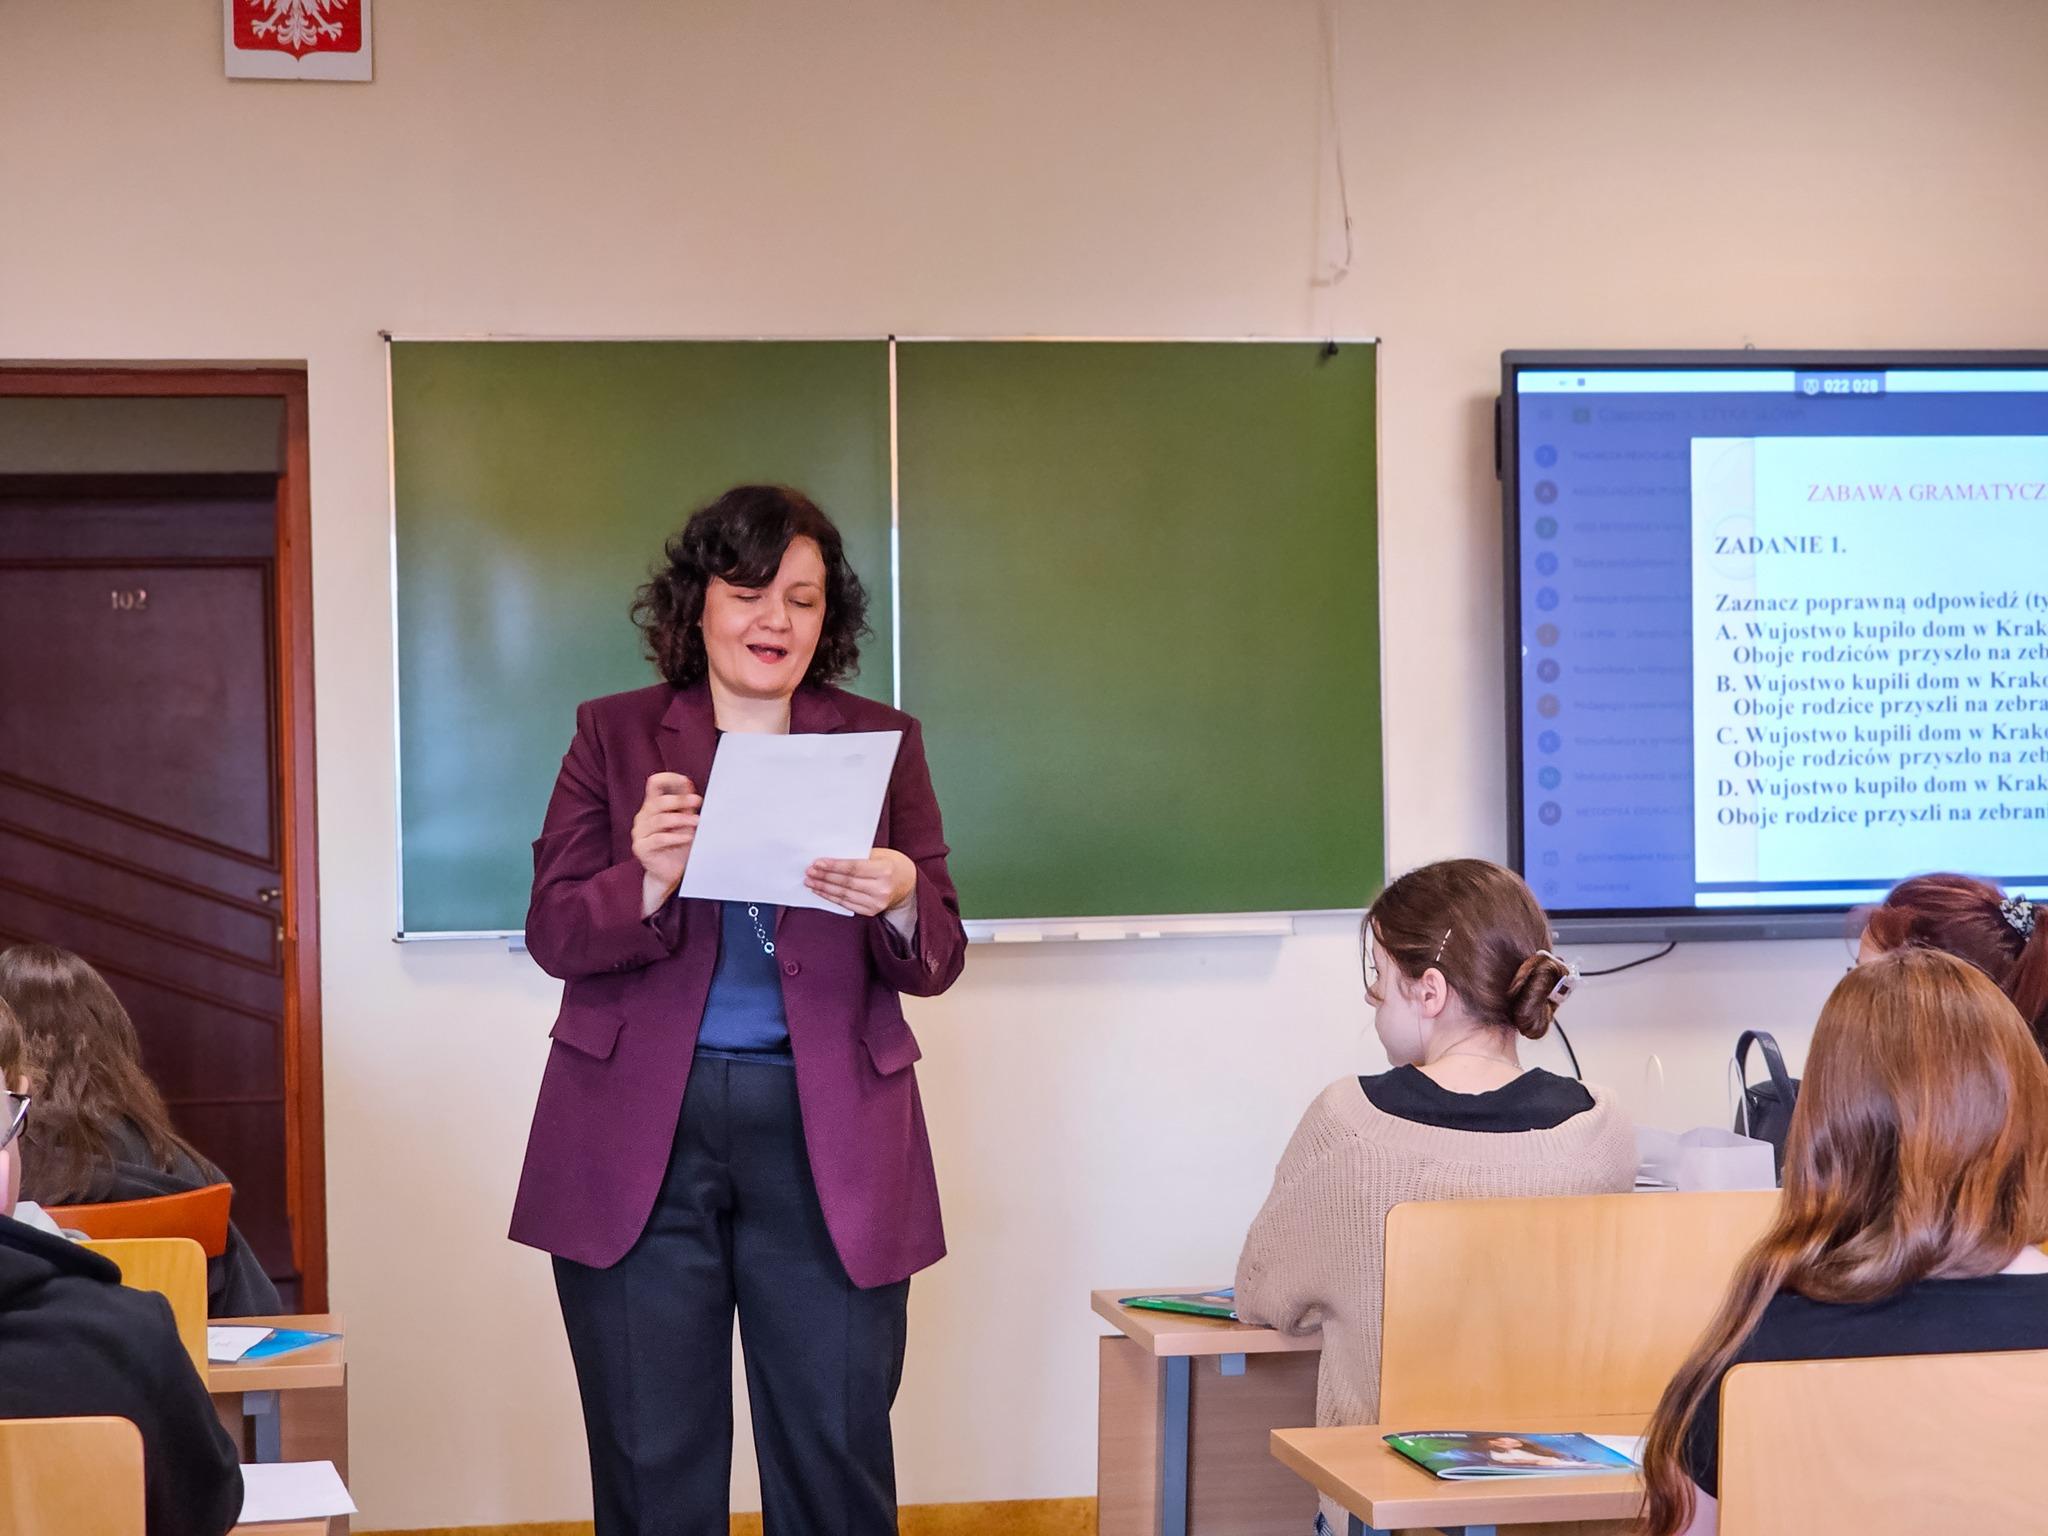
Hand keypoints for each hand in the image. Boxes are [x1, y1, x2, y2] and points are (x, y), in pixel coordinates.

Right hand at [633, 772, 700, 913]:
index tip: (687, 781)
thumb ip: (686, 805)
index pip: (654, 783)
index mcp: (652, 806)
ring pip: (659, 820)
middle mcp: (643, 817)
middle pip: (658, 801)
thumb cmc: (679, 845)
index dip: (669, 779)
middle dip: (680, 800)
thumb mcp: (685, 822)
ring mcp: (639, 832)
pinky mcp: (641, 847)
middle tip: (698, 802)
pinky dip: (675, 836)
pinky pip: (658, 839)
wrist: (671, 873)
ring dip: (681, 819)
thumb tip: (690, 786)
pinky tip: (688, 837)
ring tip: (697, 822)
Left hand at [806, 848, 916, 917]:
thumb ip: (858, 856)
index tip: (817, 863)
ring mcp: (877, 903)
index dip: (833, 866)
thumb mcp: (880, 854)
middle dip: (824, 877)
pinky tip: (821, 891)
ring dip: (824, 888)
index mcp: (884, 870)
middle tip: (809, 872)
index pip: (853, 868)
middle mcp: (882, 888)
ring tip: (811, 882)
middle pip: (846, 882)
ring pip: (844, 895)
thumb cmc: (892, 865)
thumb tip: (831, 858)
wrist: (908, 885)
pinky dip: (832, 897)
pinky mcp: (871, 911)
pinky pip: (847, 904)